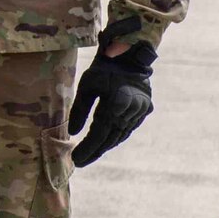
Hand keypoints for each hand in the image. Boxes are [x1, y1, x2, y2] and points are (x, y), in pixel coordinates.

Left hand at [67, 28, 156, 166]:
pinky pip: (128, 129)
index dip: (88, 148)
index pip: (100, 132)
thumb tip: (74, 134)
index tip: (76, 160)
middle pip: (110, 137)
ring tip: (89, 155)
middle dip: (94, 151)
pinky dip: (116, 137)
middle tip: (79, 162)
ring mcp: (141, 111)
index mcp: (117, 102)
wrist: (131, 55)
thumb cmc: (104, 68)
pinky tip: (105, 144)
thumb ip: (80, 110)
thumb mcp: (87, 85)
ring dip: (105, 146)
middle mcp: (132, 110)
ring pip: (120, 135)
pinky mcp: (144, 111)